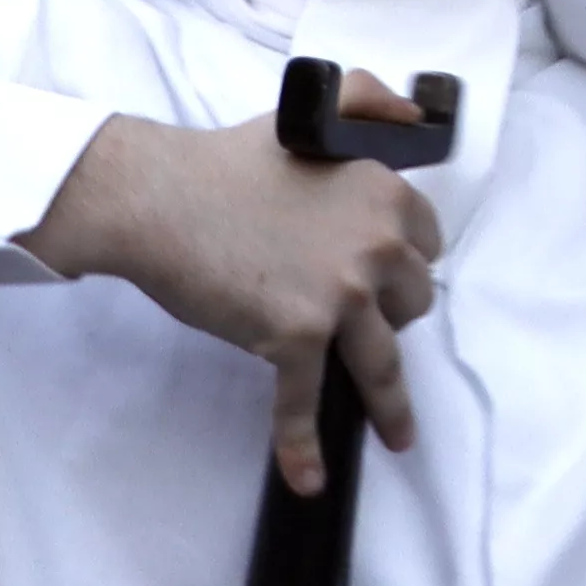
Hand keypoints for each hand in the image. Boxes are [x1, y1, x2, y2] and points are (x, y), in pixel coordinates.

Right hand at [28, 103, 442, 493]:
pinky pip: (308, 402)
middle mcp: (375, 245)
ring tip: (399, 436)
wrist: (158, 198)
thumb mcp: (312, 117)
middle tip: (356, 325)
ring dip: (391, 406)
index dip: (406, 264)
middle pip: (412, 304)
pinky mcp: (295, 338)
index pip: (427, 245)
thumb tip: (417, 113)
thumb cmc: (227, 161)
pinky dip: (305, 445)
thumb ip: (369, 105)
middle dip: (389, 318)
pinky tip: (309, 480)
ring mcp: (338, 297)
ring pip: (382, 363)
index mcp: (385, 193)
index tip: (388, 280)